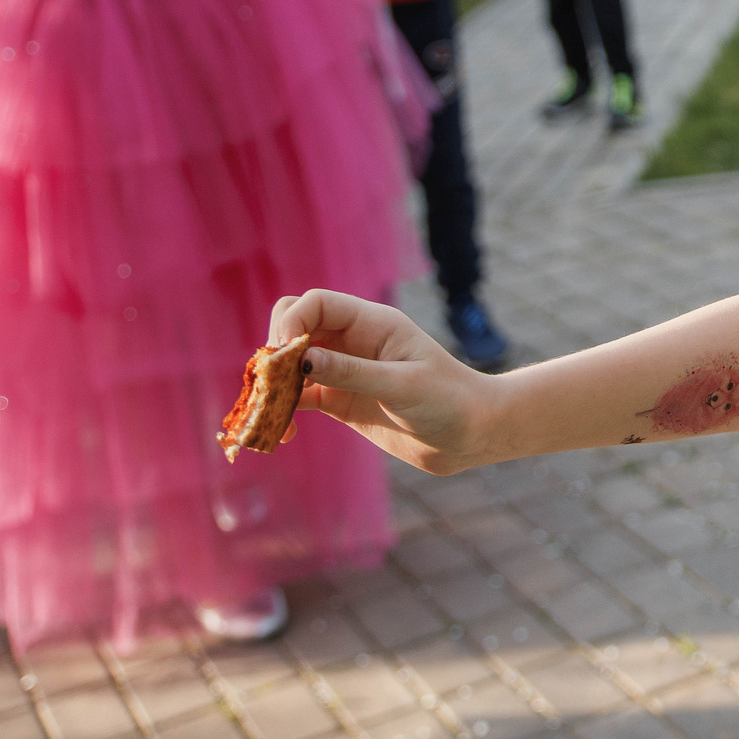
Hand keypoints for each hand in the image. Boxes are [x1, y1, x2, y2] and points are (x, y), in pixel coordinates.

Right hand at [269, 289, 497, 474]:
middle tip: (273, 386)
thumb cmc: (450, 400)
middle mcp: (353, 342)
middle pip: (294, 326)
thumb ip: (352, 372)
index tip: (284, 356)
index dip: (292, 322)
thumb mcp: (403, 385)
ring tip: (267, 417)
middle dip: (275, 351)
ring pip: (290, 366)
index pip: (316, 303)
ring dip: (272, 387)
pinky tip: (282, 435)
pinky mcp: (340, 401)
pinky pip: (298, 399)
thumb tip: (299, 359)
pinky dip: (282, 412)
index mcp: (372, 324)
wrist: (472, 434)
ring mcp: (344, 371)